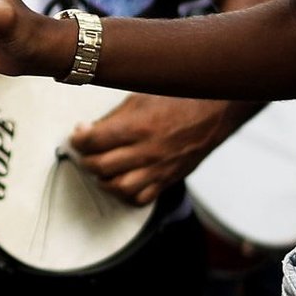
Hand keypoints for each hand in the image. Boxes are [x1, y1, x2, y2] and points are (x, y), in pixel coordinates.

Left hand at [66, 94, 239, 205]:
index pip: (93, 141)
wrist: (217, 111)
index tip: (77, 135)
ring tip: (101, 169)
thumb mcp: (142, 97)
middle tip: (85, 151)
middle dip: (85, 159)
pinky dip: (126, 194)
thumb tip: (89, 130)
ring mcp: (159, 168)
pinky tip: (123, 181)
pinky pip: (141, 198)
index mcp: (138, 126)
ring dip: (103, 180)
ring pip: (118, 187)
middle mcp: (147, 151)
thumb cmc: (180, 98)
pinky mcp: (169, 178)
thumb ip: (114, 117)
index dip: (78, 139)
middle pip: (100, 166)